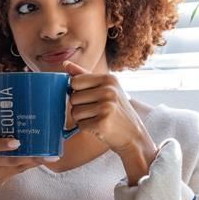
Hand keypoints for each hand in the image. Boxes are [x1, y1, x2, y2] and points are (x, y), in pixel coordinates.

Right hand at [0, 135, 50, 199]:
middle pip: (7, 160)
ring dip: (33, 161)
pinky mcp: (1, 180)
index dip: (3, 144)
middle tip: (43, 154)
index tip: (16, 142)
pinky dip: (31, 165)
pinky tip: (44, 161)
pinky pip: (19, 171)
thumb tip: (22, 123)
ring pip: (16, 166)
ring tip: (50, 158)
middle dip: (26, 157)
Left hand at [63, 60, 157, 183]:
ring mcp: (106, 107)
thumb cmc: (116, 110)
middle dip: (79, 107)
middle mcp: (108, 91)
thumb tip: (65, 64)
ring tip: (98, 118)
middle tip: (96, 111)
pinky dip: (86, 128)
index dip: (77, 91)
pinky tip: (99, 127)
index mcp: (108, 79)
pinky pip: (80, 125)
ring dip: (82, 119)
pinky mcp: (102, 123)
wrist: (133, 135)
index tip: (90, 97)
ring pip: (74, 112)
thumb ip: (84, 75)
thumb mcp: (106, 88)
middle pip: (73, 98)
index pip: (74, 81)